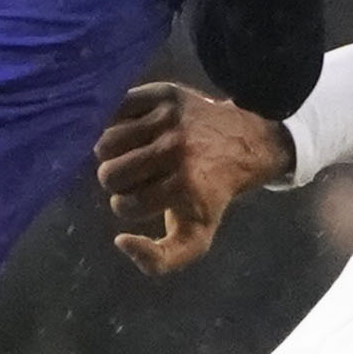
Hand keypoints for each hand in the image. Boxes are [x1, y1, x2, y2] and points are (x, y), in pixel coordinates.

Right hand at [97, 81, 289, 274]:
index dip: (130, 206)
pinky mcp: (164, 93)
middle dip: (117, 182)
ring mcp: (170, 119)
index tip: (146, 200)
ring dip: (113, 153)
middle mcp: (178, 150)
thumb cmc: (210, 195)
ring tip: (133, 155)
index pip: (125, 205)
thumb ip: (160, 260)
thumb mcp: (195, 236)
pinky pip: (114, 110)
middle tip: (136, 177)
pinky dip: (117, 123)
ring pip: (107, 142)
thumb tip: (121, 242)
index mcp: (185, 188)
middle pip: (110, 173)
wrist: (245, 146)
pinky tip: (136, 132)